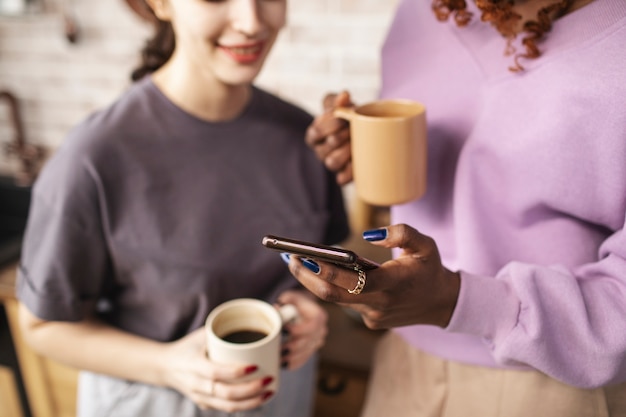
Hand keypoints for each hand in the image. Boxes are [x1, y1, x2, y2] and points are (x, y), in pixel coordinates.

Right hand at [161, 328, 273, 411]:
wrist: (164, 367)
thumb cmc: (188, 346)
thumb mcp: (200, 334)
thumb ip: (222, 327)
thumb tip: (253, 317)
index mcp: (192, 365)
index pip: (215, 372)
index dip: (236, 372)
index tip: (255, 365)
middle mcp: (195, 385)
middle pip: (225, 394)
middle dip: (251, 389)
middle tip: (268, 379)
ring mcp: (200, 397)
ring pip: (228, 406)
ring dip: (252, 402)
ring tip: (269, 391)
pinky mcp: (204, 404)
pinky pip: (226, 408)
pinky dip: (245, 405)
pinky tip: (260, 398)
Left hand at [276, 290, 327, 369]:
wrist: (303, 308)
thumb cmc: (295, 301)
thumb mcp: (290, 297)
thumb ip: (284, 301)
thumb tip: (276, 309)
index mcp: (319, 316)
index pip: (311, 326)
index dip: (297, 330)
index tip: (282, 329)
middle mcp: (322, 330)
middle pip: (308, 342)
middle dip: (292, 348)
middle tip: (277, 350)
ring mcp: (318, 341)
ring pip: (306, 353)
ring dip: (292, 358)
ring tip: (277, 360)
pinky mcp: (312, 349)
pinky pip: (304, 358)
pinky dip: (294, 363)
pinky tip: (283, 365)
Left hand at [286, 224, 460, 328]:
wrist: (442, 303)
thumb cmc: (430, 268)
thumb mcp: (425, 244)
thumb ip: (401, 233)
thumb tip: (369, 235)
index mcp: (392, 283)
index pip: (351, 280)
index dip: (325, 270)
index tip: (305, 256)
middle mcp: (379, 303)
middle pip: (332, 295)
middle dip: (307, 277)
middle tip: (290, 258)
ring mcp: (373, 316)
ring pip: (336, 300)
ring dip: (314, 282)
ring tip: (296, 262)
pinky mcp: (371, 321)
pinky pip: (347, 303)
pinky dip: (333, 287)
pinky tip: (321, 272)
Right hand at [305, 91, 353, 184]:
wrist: (365, 133)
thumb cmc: (347, 118)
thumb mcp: (340, 106)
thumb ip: (338, 99)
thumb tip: (344, 95)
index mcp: (315, 135)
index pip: (315, 131)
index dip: (329, 124)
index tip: (343, 117)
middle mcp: (321, 151)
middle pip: (324, 148)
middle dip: (340, 136)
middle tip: (353, 128)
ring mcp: (331, 164)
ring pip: (332, 163)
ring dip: (345, 152)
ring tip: (356, 142)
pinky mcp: (343, 176)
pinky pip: (342, 179)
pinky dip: (350, 171)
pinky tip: (359, 161)